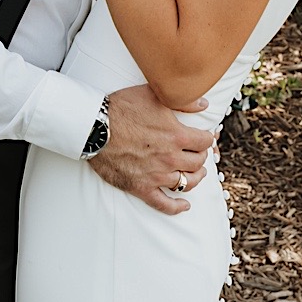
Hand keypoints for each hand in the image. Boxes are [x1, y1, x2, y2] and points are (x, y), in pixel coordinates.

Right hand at [88, 84, 214, 215]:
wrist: (94, 127)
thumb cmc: (122, 108)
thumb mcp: (154, 95)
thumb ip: (183, 101)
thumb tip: (204, 104)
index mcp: (176, 135)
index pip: (204, 141)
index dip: (207, 138)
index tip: (204, 137)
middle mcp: (170, 157)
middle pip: (198, 162)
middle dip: (201, 156)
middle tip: (197, 152)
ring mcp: (156, 175)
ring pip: (187, 183)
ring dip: (195, 178)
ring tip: (196, 173)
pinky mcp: (141, 187)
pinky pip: (163, 204)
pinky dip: (176, 207)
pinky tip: (184, 205)